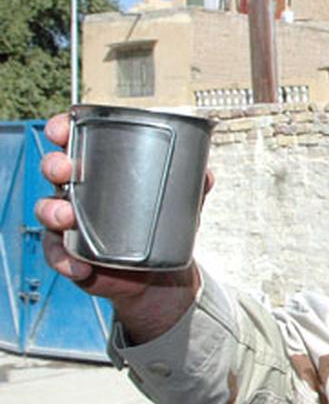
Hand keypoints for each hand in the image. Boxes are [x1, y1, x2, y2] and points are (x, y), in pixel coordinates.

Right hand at [36, 112, 213, 341]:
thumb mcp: (181, 202)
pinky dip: (65, 261)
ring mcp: (71, 222)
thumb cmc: (162, 227)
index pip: (76, 140)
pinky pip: (56, 254)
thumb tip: (207, 174)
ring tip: (68, 219)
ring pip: (47, 209)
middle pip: (55, 169)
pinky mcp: (70, 253)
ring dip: (52, 211)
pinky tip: (81, 267)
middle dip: (55, 165)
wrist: (159, 274)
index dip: (63, 130)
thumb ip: (194, 185)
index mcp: (102, 168)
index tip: (61, 129)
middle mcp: (81, 191)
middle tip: (67, 170)